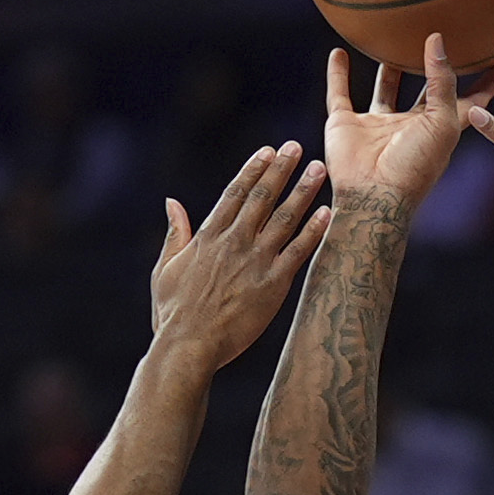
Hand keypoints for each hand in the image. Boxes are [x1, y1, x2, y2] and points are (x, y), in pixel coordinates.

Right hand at [149, 143, 331, 372]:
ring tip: (319, 170)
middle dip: (281, 169)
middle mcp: (234, 242)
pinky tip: (328, 213)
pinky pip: (298, 252)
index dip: (253, 170)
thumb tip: (172, 202)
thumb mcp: (165, 269)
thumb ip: (175, 233)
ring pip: (284, 218)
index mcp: (208, 237)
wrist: (188, 346)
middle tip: (297, 148)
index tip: (268, 151)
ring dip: (303, 191)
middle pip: (262, 197)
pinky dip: (314, 231)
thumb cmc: (173, 314)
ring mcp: (255, 261)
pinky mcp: (273, 284)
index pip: (235, 193)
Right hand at [318, 36, 493, 211]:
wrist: (372, 197)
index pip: (472, 98)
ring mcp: (379, 125)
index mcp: (442, 128)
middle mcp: (412, 125)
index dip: (489, 78)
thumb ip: (442, 81)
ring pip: (386, 88)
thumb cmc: (414, 167)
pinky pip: (340, 93)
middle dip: (434, 65)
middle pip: (426, 89)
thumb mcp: (441, 122)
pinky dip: (337, 74)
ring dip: (388, 66)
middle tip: (443, 33)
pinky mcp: (347, 125)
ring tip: (393, 36)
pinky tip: (338, 52)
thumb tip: (437, 41)